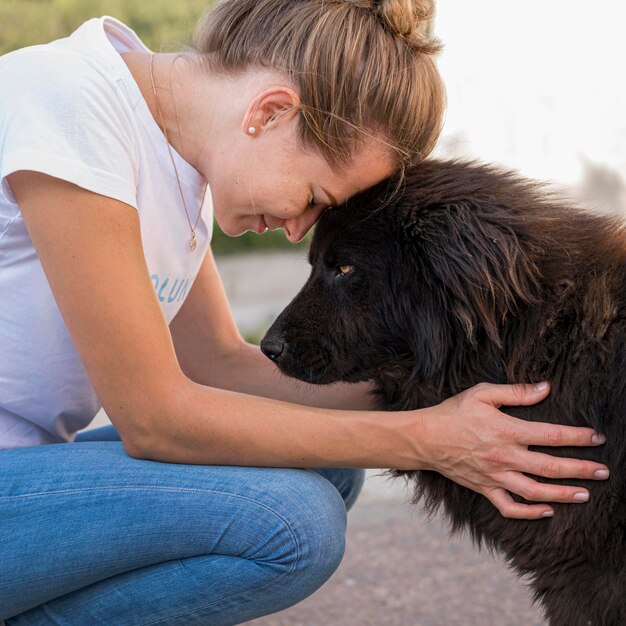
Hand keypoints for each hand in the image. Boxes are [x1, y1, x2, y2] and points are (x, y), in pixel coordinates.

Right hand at [419, 382, 608, 519]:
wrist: (425, 437)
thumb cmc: (453, 412)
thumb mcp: (482, 394)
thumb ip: (516, 392)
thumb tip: (545, 388)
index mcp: (507, 430)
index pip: (551, 435)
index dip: (577, 437)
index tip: (597, 437)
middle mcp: (505, 456)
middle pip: (551, 467)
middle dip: (581, 469)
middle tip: (603, 471)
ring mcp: (495, 476)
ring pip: (536, 491)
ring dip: (563, 494)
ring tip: (584, 494)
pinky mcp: (484, 488)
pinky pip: (510, 507)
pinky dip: (530, 512)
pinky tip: (547, 511)